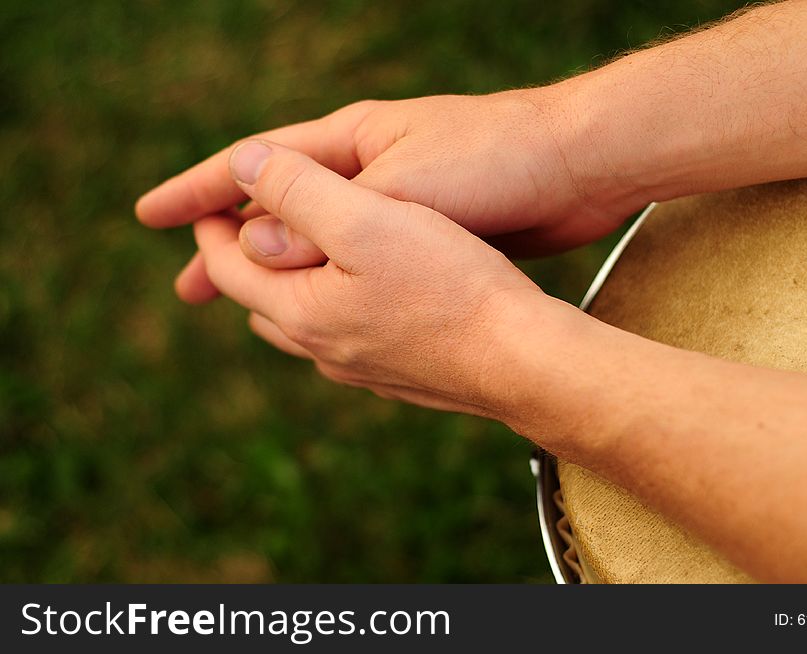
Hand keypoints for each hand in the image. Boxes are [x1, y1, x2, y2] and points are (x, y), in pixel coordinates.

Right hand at [136, 88, 639, 302]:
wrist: (578, 170)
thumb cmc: (494, 164)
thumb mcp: (398, 190)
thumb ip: (320, 215)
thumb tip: (246, 243)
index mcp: (350, 144)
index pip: (253, 164)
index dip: (196, 193)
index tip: (145, 217)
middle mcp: (366, 171)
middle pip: (277, 209)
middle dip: (228, 247)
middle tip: (185, 287)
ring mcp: (394, 205)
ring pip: (316, 243)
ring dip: (274, 273)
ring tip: (241, 306)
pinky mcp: (425, 237)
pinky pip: (355, 263)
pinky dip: (325, 283)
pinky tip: (319, 309)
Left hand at [194, 138, 547, 418]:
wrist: (520, 358)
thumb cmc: (450, 284)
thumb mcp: (367, 219)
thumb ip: (297, 191)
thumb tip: (241, 165)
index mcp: (302, 312)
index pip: (230, 270)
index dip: (212, 231)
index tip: (207, 204)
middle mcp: (325, 350)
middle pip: (261, 304)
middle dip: (245, 265)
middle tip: (243, 232)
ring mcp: (364, 369)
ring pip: (303, 327)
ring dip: (288, 292)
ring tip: (293, 264)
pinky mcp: (401, 376)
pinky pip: (345, 340)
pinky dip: (332, 311)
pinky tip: (357, 300)